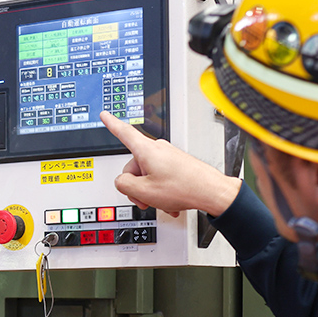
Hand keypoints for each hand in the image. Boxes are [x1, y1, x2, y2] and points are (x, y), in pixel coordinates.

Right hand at [101, 111, 242, 217]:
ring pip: (148, 174)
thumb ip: (123, 184)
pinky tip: (169, 201)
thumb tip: (122, 181)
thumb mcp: (144, 191)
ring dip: (150, 191)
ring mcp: (168, 155)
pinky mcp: (177, 163)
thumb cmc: (184, 188)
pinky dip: (161, 190)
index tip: (105, 114)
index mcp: (146, 151)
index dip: (112, 123)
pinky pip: (161, 176)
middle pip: (134, 166)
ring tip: (162, 202)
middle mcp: (158, 149)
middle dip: (136, 185)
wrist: (211, 191)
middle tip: (145, 198)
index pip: (124, 133)